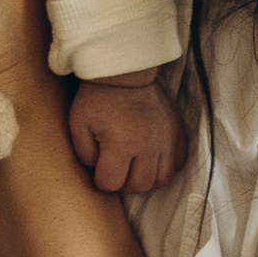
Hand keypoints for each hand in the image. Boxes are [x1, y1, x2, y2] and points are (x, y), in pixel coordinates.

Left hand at [66, 68, 184, 196]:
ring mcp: (167, 138)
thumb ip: (84, 154)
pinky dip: (166, 166)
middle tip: (117, 168)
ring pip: (163, 179)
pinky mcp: (178, 131)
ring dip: (147, 179)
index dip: (100, 179)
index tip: (99, 167)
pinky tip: (153, 157)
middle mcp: (149, 144)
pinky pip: (179, 162)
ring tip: (135, 166)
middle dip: (124, 182)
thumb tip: (97, 171)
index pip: (111, 183)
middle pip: (139, 186)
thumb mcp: (78, 123)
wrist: (126, 70)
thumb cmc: (99, 96)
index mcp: (121, 143)